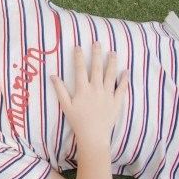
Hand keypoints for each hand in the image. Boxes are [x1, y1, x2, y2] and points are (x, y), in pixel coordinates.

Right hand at [50, 43, 128, 159]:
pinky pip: (122, 88)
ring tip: (113, 52)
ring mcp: (108, 94)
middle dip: (96, 54)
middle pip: (96, 68)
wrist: (93, 135)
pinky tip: (126, 71)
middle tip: (97, 43)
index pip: (80, 69)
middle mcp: (96, 89)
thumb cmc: (77, 121)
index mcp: (83, 89)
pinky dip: (124, 79)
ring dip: (112, 62)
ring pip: (110, 75)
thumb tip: (53, 76)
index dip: (78, 57)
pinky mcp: (117, 101)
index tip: (78, 46)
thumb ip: (60, 90)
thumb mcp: (65, 105)